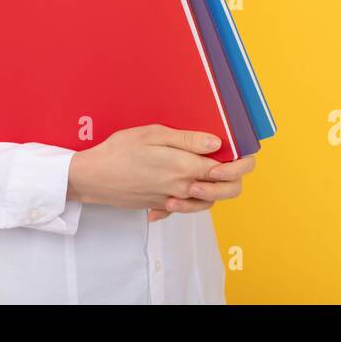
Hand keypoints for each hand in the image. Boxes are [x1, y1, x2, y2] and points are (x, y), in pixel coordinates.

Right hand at [66, 124, 255, 221]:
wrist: (93, 178)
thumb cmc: (119, 151)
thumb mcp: (153, 134)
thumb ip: (187, 140)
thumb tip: (216, 143)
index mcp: (184, 168)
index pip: (226, 170)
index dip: (243, 163)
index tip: (248, 154)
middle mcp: (182, 188)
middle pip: (225, 192)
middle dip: (236, 179)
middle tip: (235, 162)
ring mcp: (172, 200)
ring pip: (208, 202)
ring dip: (216, 189)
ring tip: (212, 171)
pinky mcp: (160, 206)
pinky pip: (186, 207)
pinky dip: (192, 201)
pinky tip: (185, 190)